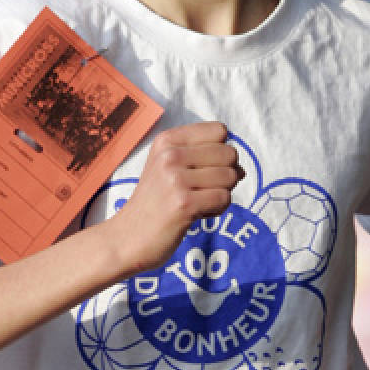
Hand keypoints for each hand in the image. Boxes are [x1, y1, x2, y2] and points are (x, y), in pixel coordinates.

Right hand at [109, 122, 243, 273]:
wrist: (126, 238)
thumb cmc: (154, 204)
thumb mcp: (168, 168)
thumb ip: (203, 158)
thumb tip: (242, 169)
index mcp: (167, 140)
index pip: (219, 131)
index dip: (220, 152)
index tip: (201, 170)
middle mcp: (170, 155)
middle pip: (229, 153)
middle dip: (225, 175)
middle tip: (202, 190)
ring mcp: (176, 179)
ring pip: (231, 177)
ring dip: (221, 194)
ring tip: (197, 202)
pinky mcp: (184, 204)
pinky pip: (225, 199)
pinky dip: (217, 210)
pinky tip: (196, 214)